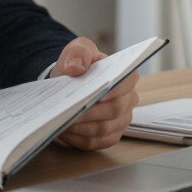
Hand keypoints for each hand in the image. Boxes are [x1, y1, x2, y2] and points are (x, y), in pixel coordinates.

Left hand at [49, 36, 139, 150]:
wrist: (70, 81)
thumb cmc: (79, 65)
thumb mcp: (78, 49)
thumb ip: (78, 52)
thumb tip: (76, 67)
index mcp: (126, 77)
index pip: (126, 84)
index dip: (113, 91)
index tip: (97, 95)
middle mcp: (128, 100)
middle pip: (114, 110)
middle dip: (90, 112)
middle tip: (69, 111)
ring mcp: (120, 121)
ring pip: (104, 129)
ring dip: (82, 127)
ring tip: (63, 121)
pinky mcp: (109, 136)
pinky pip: (96, 142)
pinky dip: (79, 138)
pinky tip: (65, 131)